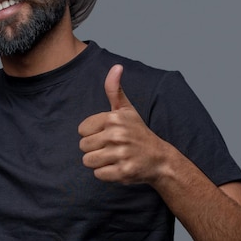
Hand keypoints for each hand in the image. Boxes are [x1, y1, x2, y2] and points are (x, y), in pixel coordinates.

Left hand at [78, 64, 170, 184]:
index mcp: (114, 118)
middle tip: (112, 148)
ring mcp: (121, 154)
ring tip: (114, 157)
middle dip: (95, 149)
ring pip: (88, 161)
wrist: (159, 159)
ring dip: (99, 162)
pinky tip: (119, 167)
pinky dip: (106, 174)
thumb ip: (115, 89)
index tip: (107, 134)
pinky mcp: (123, 172)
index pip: (82, 130)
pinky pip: (98, 174)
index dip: (92, 134)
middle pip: (83, 147)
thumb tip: (116, 66)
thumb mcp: (126, 110)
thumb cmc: (138, 132)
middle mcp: (117, 135)